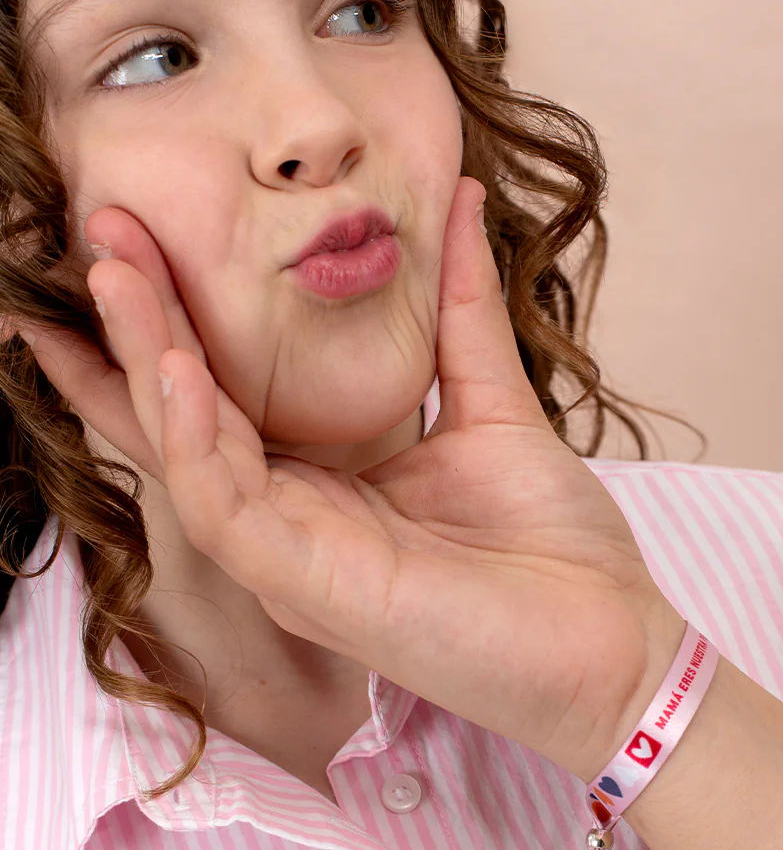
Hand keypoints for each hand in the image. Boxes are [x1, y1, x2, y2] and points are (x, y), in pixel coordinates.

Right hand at [22, 177, 685, 780]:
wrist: (614, 648)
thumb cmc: (557, 551)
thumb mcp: (498, 411)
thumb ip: (461, 315)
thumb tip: (462, 201)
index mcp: (328, 489)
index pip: (228, 401)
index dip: (176, 323)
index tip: (140, 235)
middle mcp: (297, 524)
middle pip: (189, 422)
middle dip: (138, 325)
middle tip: (101, 228)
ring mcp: (299, 562)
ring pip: (189, 460)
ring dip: (148, 365)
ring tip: (117, 273)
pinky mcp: (316, 592)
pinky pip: (231, 513)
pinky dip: (198, 442)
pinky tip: (181, 370)